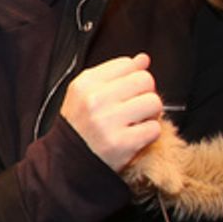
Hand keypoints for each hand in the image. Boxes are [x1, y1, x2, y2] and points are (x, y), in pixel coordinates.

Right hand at [60, 53, 161, 171]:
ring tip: (136, 121)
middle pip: (145, 80)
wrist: (68, 162)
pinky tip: (135, 136)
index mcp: (85, 83)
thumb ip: (115, 74)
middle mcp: (95, 99)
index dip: (133, 77)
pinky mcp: (121, 143)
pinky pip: (154, 128)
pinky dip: (149, 134)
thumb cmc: (80, 126)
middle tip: (135, 107)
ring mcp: (108, 122)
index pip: (127, 64)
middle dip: (145, 94)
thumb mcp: (87, 94)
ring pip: (154, 102)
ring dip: (150, 114)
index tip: (126, 91)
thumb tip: (143, 59)